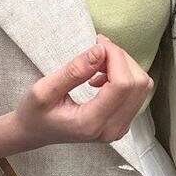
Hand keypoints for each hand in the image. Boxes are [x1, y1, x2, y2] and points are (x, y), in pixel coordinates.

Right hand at [13, 34, 153, 147]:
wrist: (34, 132)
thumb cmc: (34, 113)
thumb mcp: (44, 89)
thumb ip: (74, 71)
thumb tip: (101, 50)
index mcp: (90, 124)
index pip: (122, 85)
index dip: (115, 57)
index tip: (97, 43)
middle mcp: (110, 130)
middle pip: (138, 84)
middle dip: (121, 59)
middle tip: (97, 49)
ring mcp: (119, 129)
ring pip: (142, 87)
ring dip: (124, 66)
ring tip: (98, 64)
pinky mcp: (122, 123)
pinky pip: (136, 94)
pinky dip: (124, 77)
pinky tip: (102, 78)